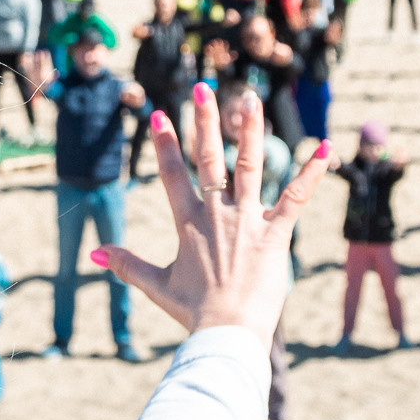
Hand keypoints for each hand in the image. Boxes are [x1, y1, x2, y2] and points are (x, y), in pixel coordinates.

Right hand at [95, 86, 330, 341]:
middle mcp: (217, 214)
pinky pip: (296, 198)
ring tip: (250, 100)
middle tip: (205, 87)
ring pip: (249, 166)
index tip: (159, 115)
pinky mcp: (276, 235)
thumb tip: (95, 253)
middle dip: (205, 120)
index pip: (173, 175)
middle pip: (209, 159)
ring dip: (250, 131)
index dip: (165, 144)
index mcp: (188, 224)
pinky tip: (324, 150)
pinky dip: (311, 174)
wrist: (226, 331)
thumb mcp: (156, 286)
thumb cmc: (192, 312)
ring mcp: (247, 221)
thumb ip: (126, 264)